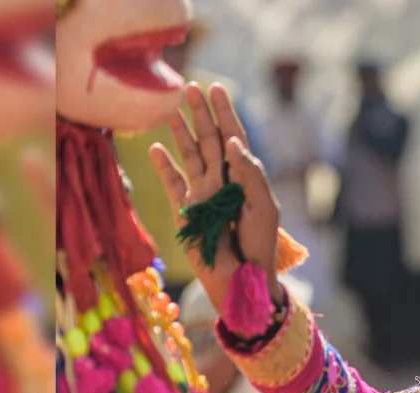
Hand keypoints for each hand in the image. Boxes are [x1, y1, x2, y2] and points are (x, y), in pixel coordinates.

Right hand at [149, 82, 283, 311]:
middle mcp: (222, 181)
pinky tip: (155, 148)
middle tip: (189, 86)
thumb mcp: (264, 208)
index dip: (225, 113)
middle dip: (200, 113)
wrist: (242, 279)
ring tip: (169, 109)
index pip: (234, 138)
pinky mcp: (185, 211)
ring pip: (188, 156)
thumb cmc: (260, 245)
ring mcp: (202, 194)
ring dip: (180, 132)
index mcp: (244, 177)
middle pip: (208, 140)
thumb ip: (250, 174)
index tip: (217, 88)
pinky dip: (164, 166)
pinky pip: (172, 183)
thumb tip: (232, 142)